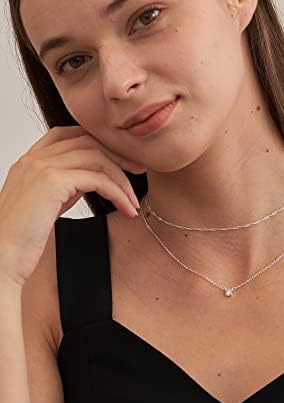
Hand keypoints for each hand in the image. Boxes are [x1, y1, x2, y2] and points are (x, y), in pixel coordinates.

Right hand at [0, 125, 146, 287]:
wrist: (2, 256)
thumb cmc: (23, 236)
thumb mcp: (48, 201)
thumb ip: (67, 184)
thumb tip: (95, 178)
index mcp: (31, 160)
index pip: (70, 134)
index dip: (100, 142)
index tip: (122, 160)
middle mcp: (35, 158)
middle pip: (88, 140)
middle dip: (117, 155)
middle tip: (138, 171)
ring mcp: (41, 166)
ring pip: (97, 158)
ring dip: (122, 179)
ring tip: (134, 199)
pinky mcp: (52, 181)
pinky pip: (98, 179)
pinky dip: (118, 193)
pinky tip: (127, 208)